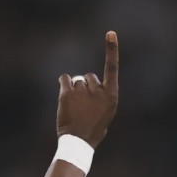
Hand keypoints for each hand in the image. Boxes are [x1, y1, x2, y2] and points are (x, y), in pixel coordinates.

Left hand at [56, 31, 119, 147]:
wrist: (79, 142)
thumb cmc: (93, 129)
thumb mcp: (106, 113)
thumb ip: (101, 96)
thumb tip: (88, 82)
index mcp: (111, 96)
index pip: (112, 68)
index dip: (112, 50)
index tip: (111, 34)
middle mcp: (98, 91)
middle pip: (90, 77)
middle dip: (86, 86)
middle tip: (84, 104)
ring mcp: (83, 91)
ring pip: (77, 80)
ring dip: (74, 90)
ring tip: (75, 107)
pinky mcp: (68, 93)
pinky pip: (65, 79)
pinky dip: (64, 84)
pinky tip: (65, 96)